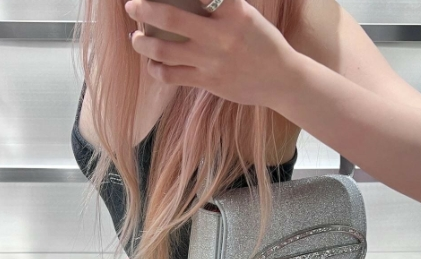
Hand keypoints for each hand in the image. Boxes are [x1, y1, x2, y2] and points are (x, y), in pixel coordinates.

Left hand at [125, 0, 298, 107]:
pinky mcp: (208, 81)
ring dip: (143, 44)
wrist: (281, 79)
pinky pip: (173, 76)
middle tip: (131, 6)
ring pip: (165, 50)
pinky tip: (153, 65)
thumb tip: (193, 3)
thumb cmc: (264, 45)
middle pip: (170, 17)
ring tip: (136, 40)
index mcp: (234, 12)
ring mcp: (212, 60)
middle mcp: (220, 35)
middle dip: (143, 8)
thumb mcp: (248, 16)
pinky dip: (157, 70)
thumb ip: (222, 7)